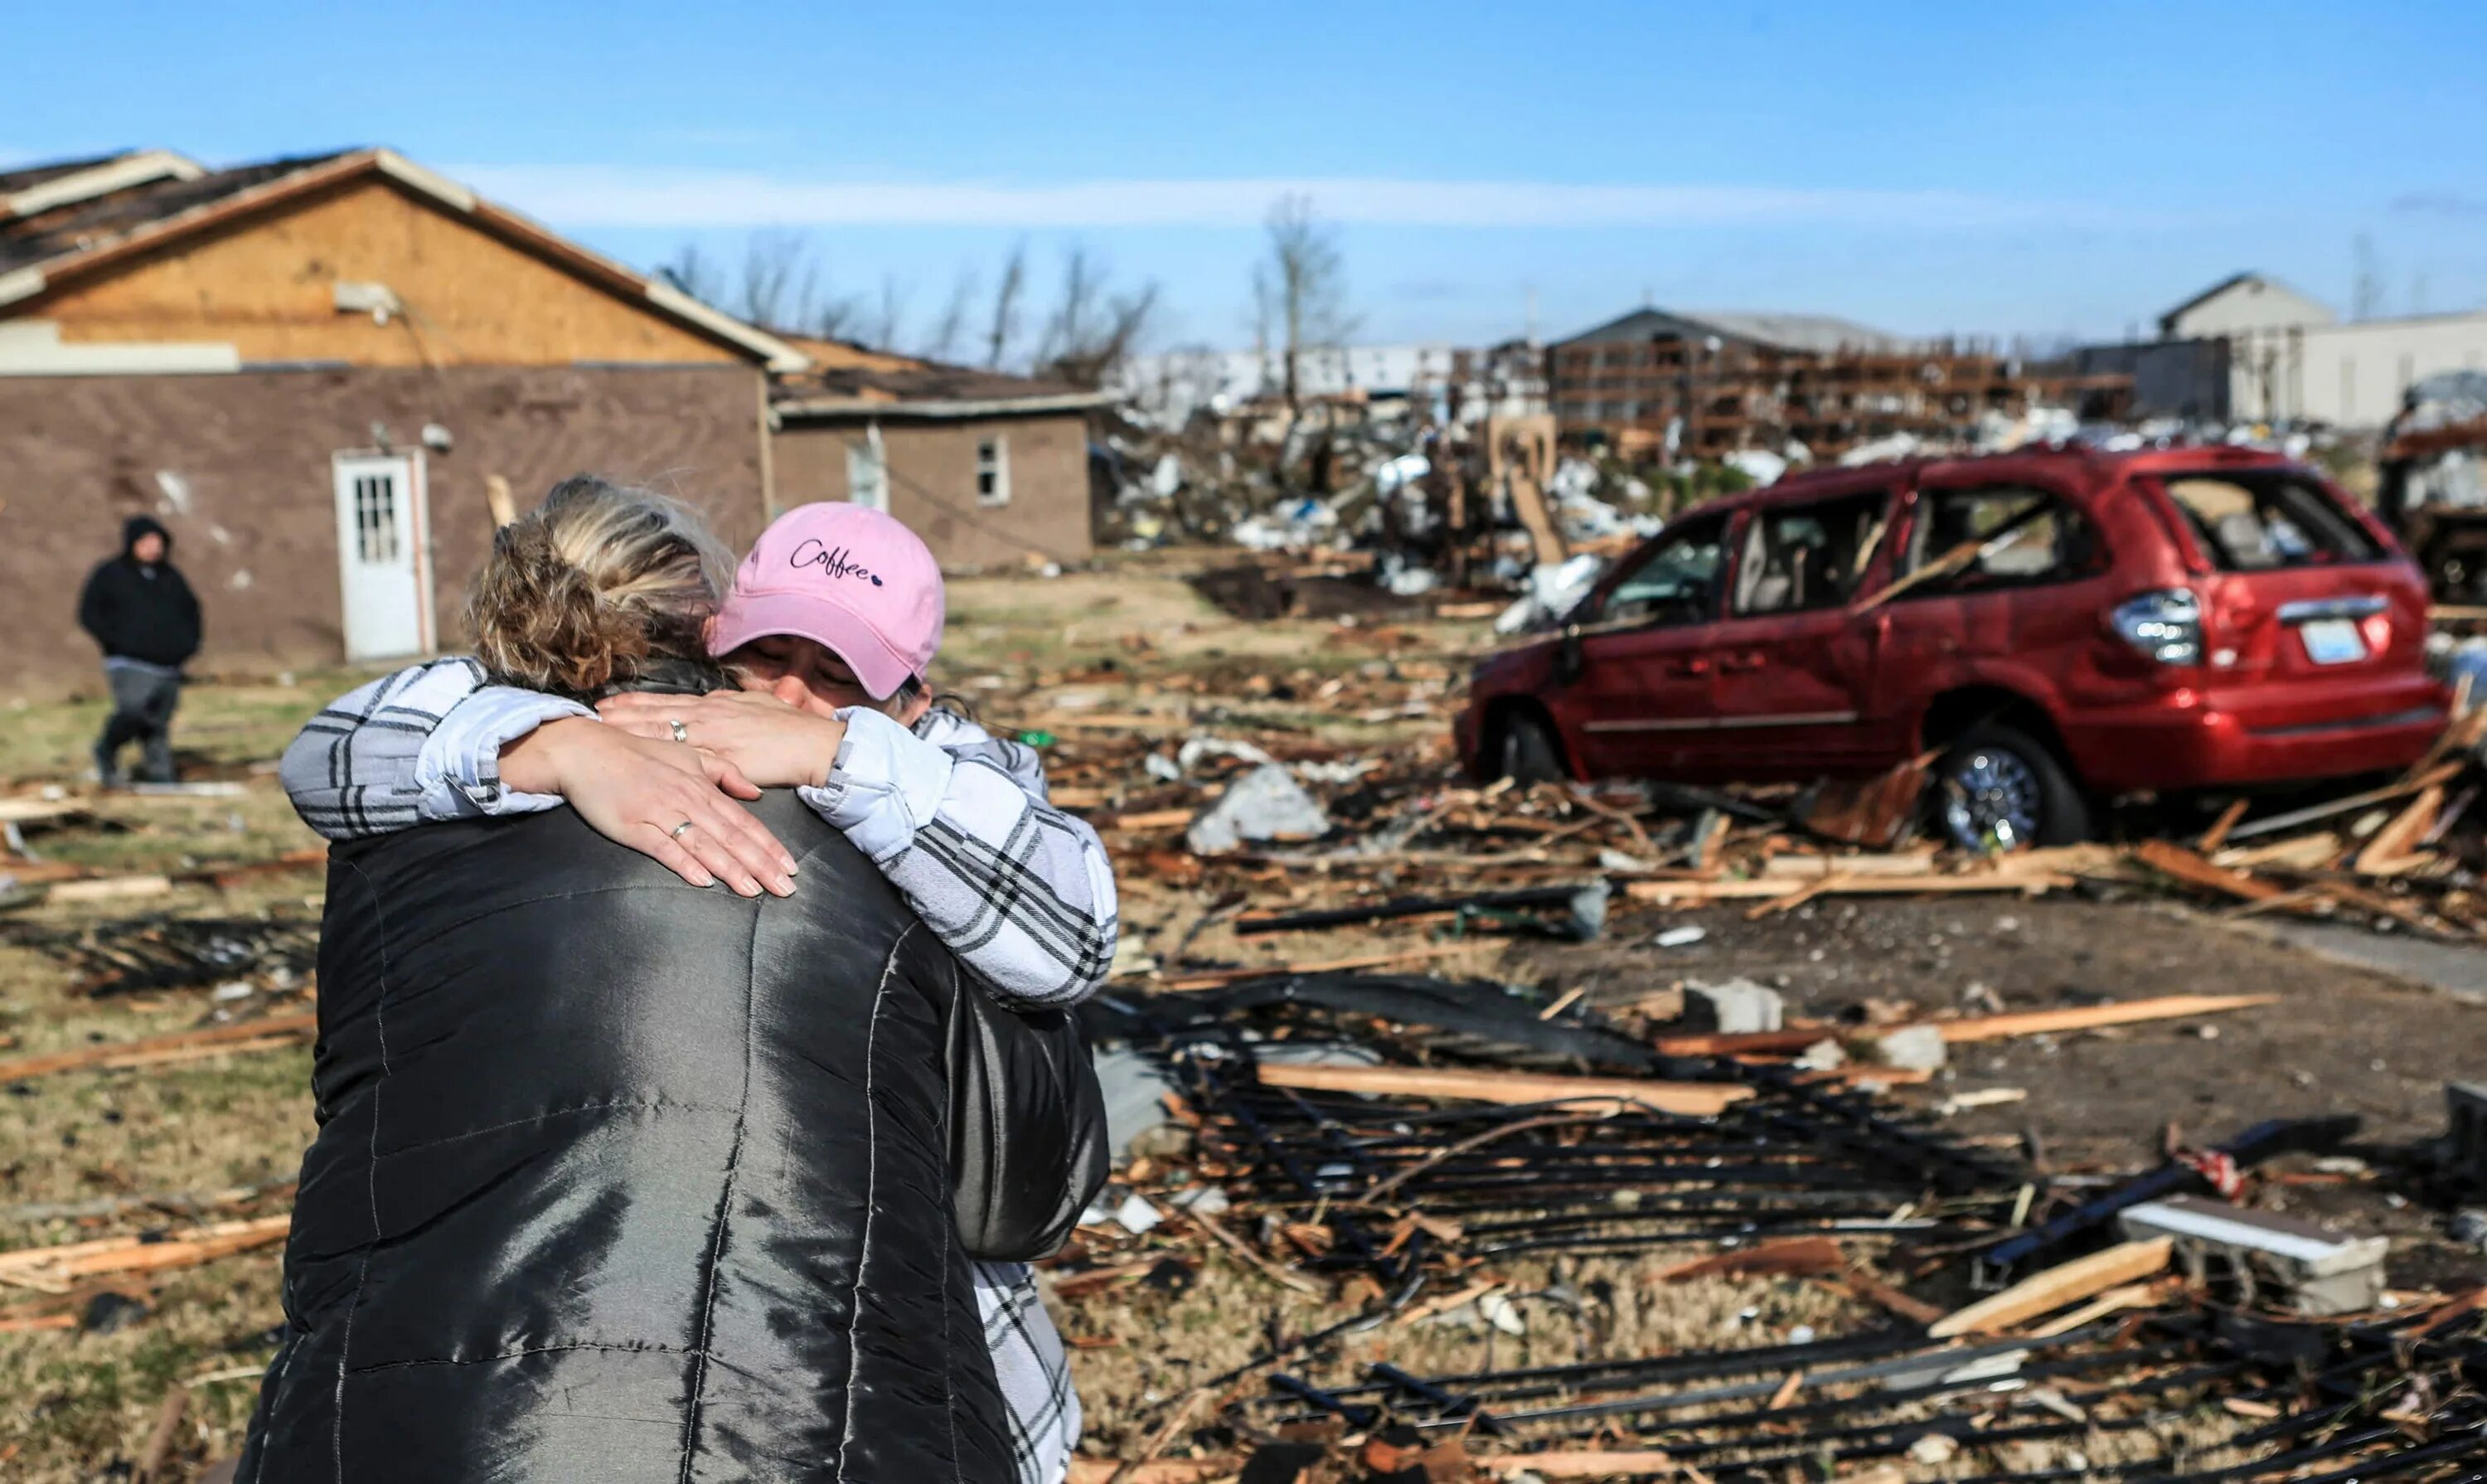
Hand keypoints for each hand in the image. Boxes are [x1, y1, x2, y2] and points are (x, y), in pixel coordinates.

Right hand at [502, 719, 797, 896]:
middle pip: (731, 836)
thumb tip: (755, 792)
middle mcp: (686, 799)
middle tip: (785, 888)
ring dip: (730, 869)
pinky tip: (703, 880)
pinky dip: (684, 863)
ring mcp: (659, 812)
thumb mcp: (687, 754)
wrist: (586, 749)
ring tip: (754, 890)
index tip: (791, 866)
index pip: (743, 820)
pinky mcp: (632, 825)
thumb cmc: (638, 753)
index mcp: (701, 786)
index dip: (768, 844)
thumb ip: (723, 771)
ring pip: (703, 844)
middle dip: (761, 864)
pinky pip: (662, 847)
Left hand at [597, 689, 848, 790]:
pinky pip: (683, 758)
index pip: (666, 702)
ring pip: (663, 731)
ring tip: (602, 730)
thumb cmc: (790, 727)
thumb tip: (713, 701)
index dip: (635, 702)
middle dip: (622, 716)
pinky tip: (640, 759)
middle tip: (589, 715)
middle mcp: (708, 716)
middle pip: (655, 714)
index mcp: (715, 706)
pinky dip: (659, 758)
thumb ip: (731, 706)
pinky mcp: (722, 757)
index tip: (608, 702)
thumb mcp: (756, 706)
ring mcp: (713, 736)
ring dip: (631, 731)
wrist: (813, 744)